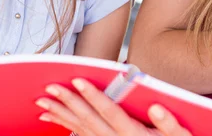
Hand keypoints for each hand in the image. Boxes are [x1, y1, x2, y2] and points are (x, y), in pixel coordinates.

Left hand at [36, 78, 191, 135]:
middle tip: (50, 87)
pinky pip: (79, 135)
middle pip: (89, 120)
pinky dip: (64, 125)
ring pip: (80, 129)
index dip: (94, 96)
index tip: (78, 81)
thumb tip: (156, 108)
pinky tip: (52, 117)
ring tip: (42, 102)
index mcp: (134, 135)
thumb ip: (170, 125)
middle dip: (68, 102)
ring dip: (60, 114)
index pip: (110, 113)